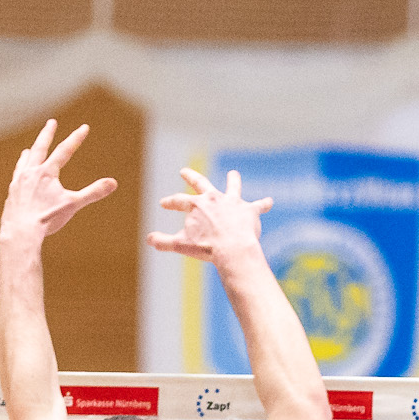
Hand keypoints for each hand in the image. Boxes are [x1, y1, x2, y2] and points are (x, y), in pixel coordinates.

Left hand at [0, 120, 116, 246]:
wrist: (20, 232)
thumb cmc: (47, 218)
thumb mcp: (73, 204)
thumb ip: (93, 192)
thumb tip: (113, 183)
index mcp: (47, 172)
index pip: (64, 150)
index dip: (76, 138)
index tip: (84, 127)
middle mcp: (31, 173)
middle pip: (40, 148)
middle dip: (47, 134)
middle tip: (51, 122)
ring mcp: (18, 183)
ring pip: (24, 163)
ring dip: (29, 154)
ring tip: (28, 150)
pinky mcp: (11, 195)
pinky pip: (16, 179)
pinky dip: (19, 174)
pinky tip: (18, 177)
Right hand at [147, 168, 273, 263]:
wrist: (232, 249)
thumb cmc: (206, 247)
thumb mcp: (180, 245)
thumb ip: (163, 242)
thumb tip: (148, 239)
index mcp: (196, 204)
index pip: (179, 200)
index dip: (170, 202)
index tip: (164, 203)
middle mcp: (214, 198)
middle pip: (200, 183)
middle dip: (190, 177)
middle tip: (184, 171)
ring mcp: (233, 202)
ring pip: (232, 187)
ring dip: (233, 180)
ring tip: (233, 174)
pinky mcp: (249, 211)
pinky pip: (259, 206)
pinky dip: (264, 204)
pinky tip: (270, 201)